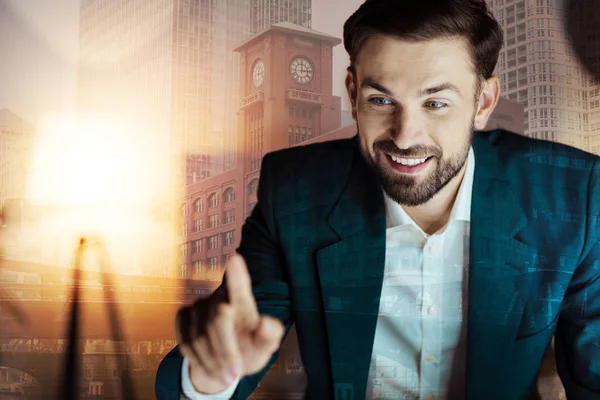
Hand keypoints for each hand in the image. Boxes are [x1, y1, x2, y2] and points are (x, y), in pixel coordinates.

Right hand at [176, 253, 284, 393]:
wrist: (225, 361)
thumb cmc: (250, 349)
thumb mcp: (265, 347)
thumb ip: (270, 335)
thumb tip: (267, 322)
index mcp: (243, 301)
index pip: (241, 287)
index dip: (237, 274)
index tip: (235, 258)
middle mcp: (219, 297)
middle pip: (219, 319)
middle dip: (225, 350)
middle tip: (235, 375)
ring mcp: (199, 305)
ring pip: (199, 335)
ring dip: (212, 361)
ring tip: (225, 377)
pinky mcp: (183, 316)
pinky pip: (185, 340)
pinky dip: (197, 360)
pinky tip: (208, 368)